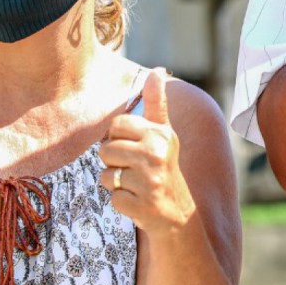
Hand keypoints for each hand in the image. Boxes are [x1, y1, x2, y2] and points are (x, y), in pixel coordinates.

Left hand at [99, 69, 195, 235]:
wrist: (179, 213)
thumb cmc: (164, 167)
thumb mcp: (163, 134)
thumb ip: (156, 103)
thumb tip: (158, 70)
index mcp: (161, 134)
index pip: (117, 126)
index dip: (119, 138)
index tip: (135, 148)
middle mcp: (157, 154)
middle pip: (106, 149)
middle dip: (114, 161)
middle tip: (135, 169)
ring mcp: (151, 180)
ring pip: (106, 174)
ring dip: (116, 183)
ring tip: (136, 184)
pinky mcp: (143, 204)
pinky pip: (112, 198)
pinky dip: (121, 202)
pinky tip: (138, 201)